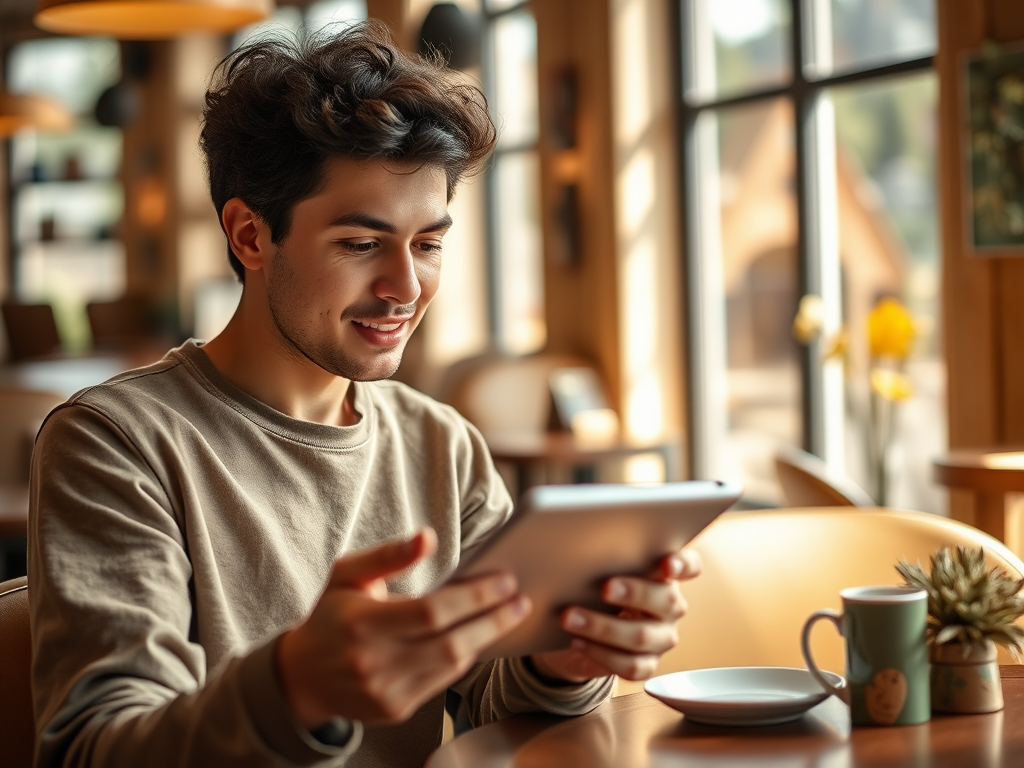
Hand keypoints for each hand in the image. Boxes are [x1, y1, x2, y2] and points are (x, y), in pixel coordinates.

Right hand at [276, 529, 530, 727]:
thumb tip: (428, 538)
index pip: (431, 611)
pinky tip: (482, 636)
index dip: (474, 596)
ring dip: (486, 639)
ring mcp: (385, 691)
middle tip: (521, 599)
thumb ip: (388, 555)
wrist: (301, 677)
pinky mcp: (395, 709)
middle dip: (493, 620)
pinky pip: (443, 683)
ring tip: (509, 614)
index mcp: (361, 623)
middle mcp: (373, 662)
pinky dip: (466, 658)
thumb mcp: (346, 574)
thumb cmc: (329, 616)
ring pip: (452, 666)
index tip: (505, 579)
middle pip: (450, 642)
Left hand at [529, 548, 701, 683]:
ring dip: (602, 627)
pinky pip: (631, 666)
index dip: (683, 564)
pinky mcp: (647, 665)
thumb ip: (606, 562)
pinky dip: (601, 654)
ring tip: (570, 617)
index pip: (689, 566)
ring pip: (642, 636)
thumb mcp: (600, 572)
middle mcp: (670, 607)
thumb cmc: (591, 591)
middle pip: (666, 600)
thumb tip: (585, 552)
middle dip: (634, 593)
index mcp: (665, 577)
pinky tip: (578, 641)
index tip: (667, 563)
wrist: (574, 633)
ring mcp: (661, 638)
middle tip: (604, 588)